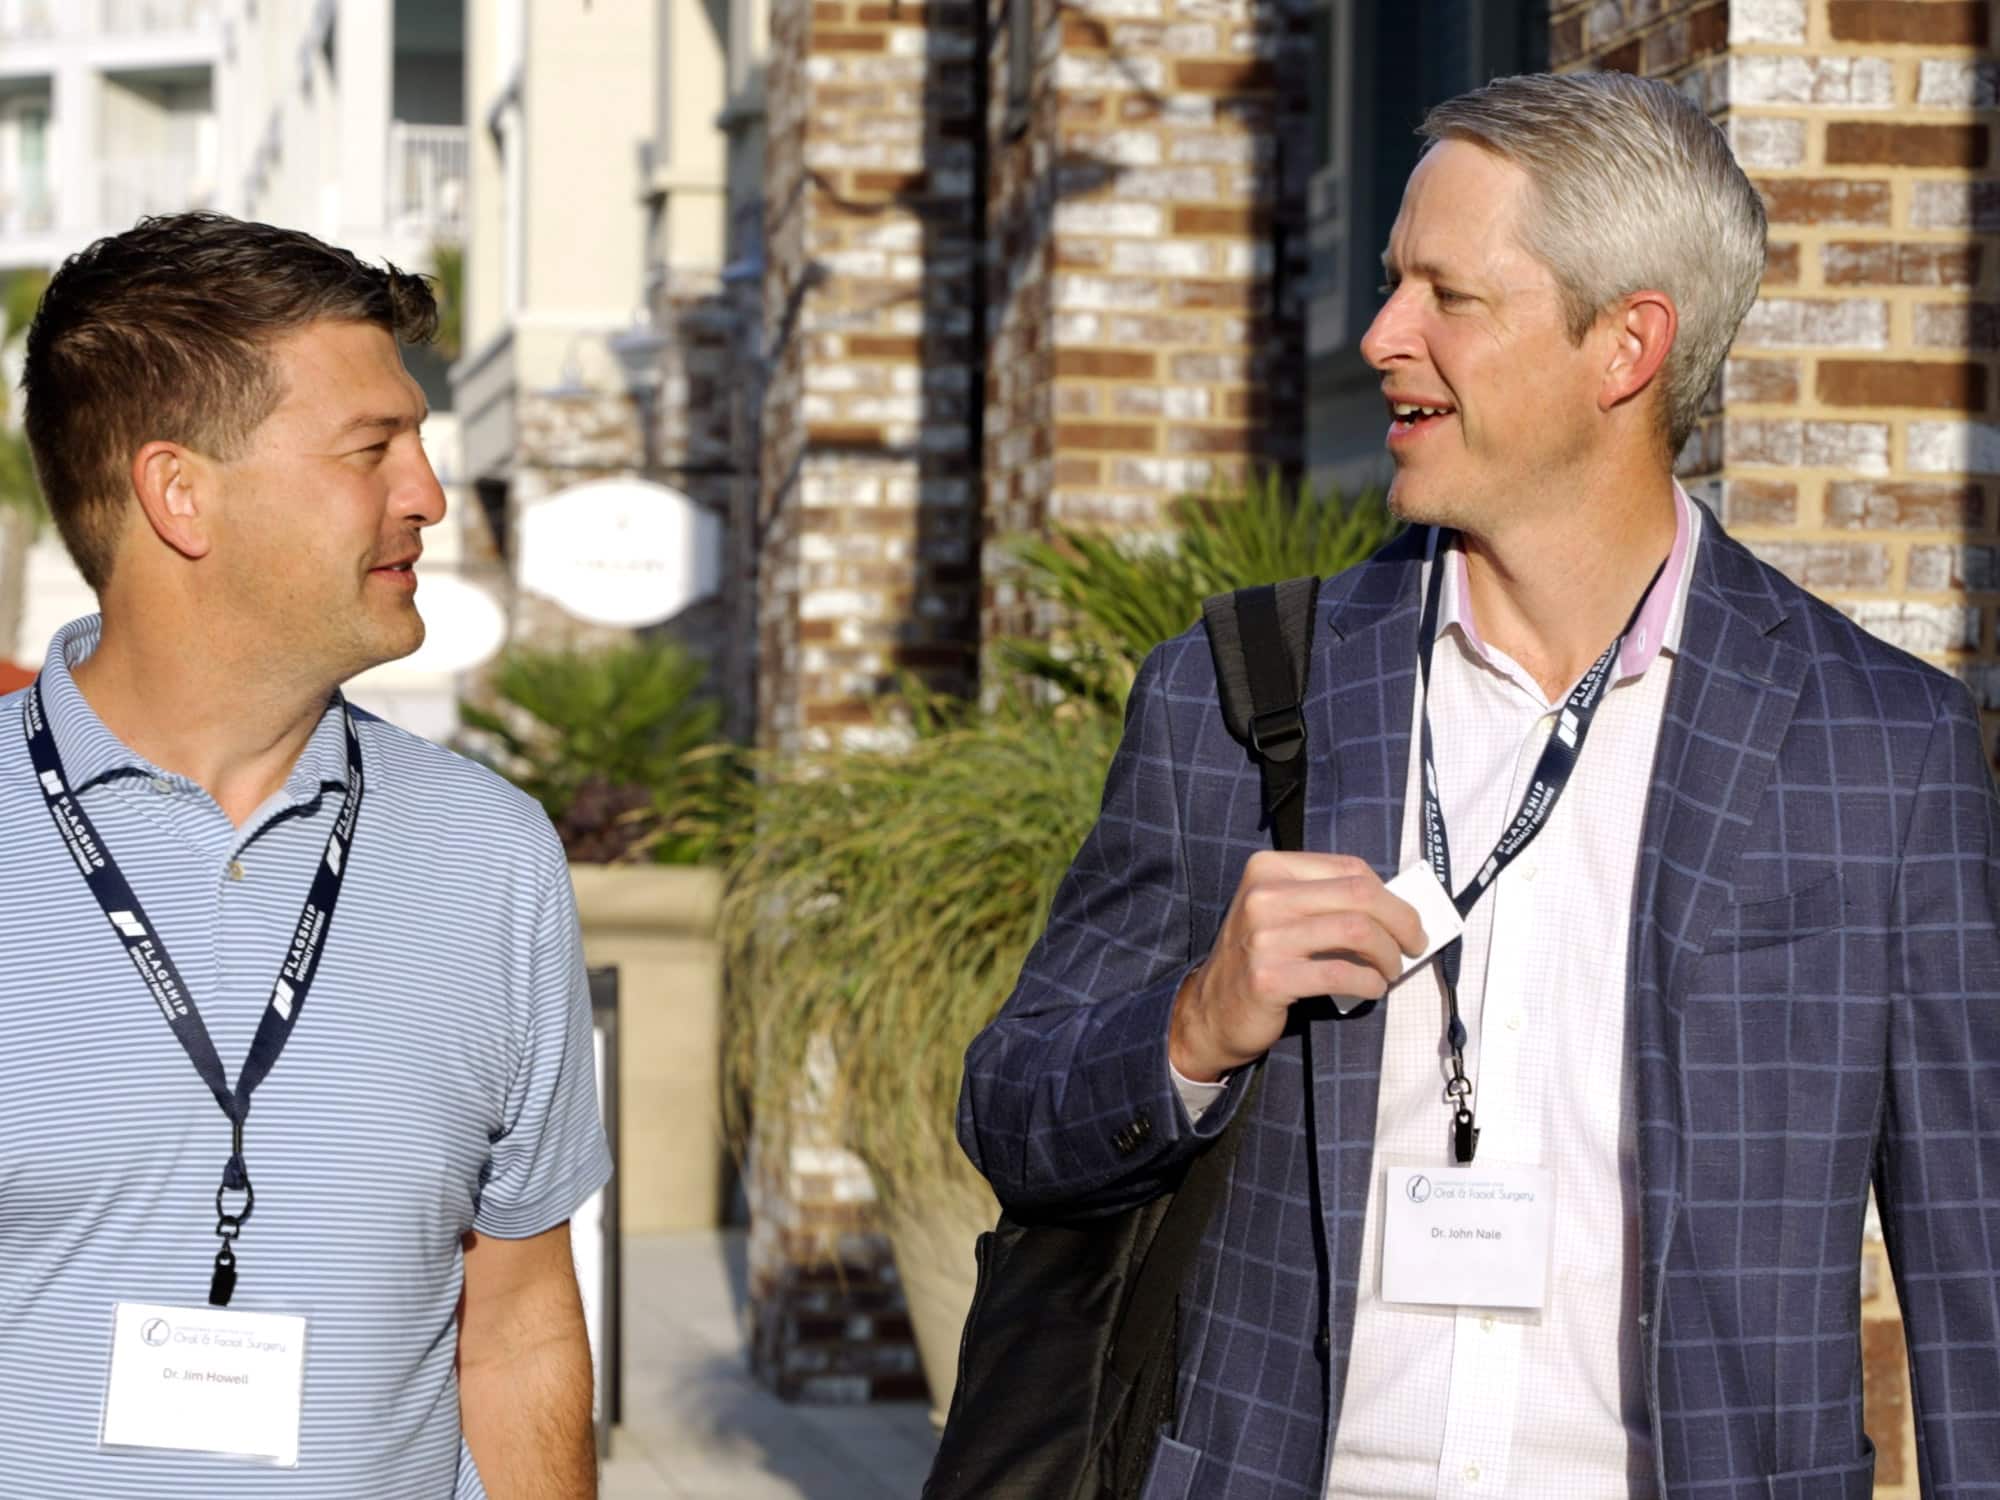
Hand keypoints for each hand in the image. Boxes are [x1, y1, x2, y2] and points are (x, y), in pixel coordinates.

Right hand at [1170, 852, 1424, 1082]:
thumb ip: (1325, 900)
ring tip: (1391, 970)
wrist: (1210, 1010)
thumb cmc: (1259, 958)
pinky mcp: (1270, 977)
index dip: (1390, 895)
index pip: (1350, 869)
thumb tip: (1395, 907)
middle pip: (1360, 895)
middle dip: (1402, 920)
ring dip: (1388, 954)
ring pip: (1357, 931)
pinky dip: (1369, 982)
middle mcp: (1263, 895)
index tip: (1406, 919)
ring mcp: (1264, 936)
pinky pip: (1341, 973)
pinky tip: (1372, 988)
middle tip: (1415, 944)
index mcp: (1269, 869)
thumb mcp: (1281, 912)